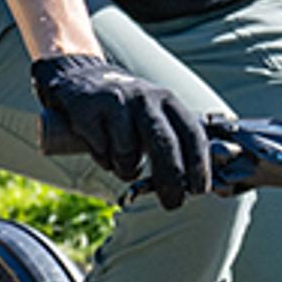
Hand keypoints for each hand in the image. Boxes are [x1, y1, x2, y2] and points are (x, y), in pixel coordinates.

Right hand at [29, 52, 216, 209]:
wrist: (83, 79)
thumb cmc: (128, 110)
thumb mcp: (156, 116)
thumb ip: (175, 143)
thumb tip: (193, 184)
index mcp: (167, 101)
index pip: (192, 133)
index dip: (199, 164)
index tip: (199, 190)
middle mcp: (145, 98)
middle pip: (164, 144)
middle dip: (170, 179)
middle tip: (172, 203)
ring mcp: (116, 102)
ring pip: (128, 153)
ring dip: (125, 168)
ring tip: (121, 159)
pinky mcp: (88, 110)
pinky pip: (102, 151)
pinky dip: (103, 158)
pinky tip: (101, 146)